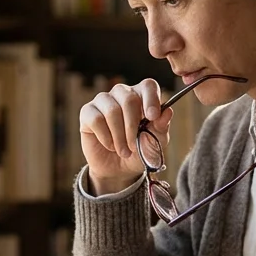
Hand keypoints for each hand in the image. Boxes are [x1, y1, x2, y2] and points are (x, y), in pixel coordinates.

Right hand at [78, 79, 171, 194]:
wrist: (119, 170)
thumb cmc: (139, 152)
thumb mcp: (155, 143)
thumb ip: (161, 128)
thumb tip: (168, 111)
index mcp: (143, 96)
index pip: (148, 86)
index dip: (151, 99)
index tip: (153, 117)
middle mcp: (122, 94)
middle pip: (129, 98)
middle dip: (133, 126)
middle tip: (134, 146)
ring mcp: (103, 101)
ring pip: (112, 110)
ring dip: (119, 136)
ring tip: (124, 150)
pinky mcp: (87, 112)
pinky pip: (96, 119)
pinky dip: (105, 137)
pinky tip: (109, 145)